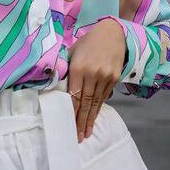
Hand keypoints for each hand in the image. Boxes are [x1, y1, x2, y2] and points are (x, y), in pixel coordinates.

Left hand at [67, 18, 126, 141]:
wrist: (113, 32)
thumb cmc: (87, 43)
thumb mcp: (72, 52)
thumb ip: (65, 69)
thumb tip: (55, 87)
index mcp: (78, 68)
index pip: (74, 96)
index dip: (72, 113)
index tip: (68, 127)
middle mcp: (93, 74)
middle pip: (86, 103)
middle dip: (81, 122)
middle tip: (78, 138)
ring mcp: (106, 77)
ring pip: (97, 102)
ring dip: (91, 119)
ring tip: (86, 133)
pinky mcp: (115, 78)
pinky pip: (105, 96)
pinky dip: (99, 108)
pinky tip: (94, 118)